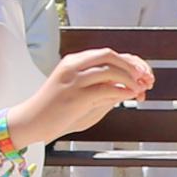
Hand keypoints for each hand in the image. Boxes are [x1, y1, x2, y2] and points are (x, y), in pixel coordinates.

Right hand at [11, 45, 154, 147]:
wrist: (30, 122)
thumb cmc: (56, 111)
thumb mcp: (80, 95)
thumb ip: (102, 88)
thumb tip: (128, 87)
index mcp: (74, 61)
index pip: (109, 54)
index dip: (130, 62)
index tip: (144, 74)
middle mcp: (73, 66)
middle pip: (110, 55)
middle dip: (133, 66)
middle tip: (146, 79)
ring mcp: (73, 80)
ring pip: (110, 70)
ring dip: (130, 79)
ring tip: (140, 89)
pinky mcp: (75, 97)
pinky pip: (105, 88)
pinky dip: (122, 91)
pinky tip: (131, 96)